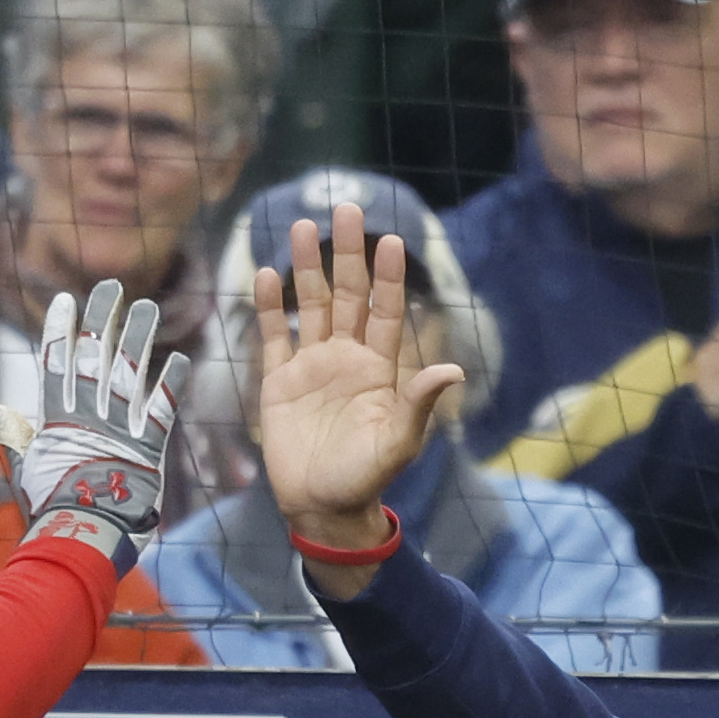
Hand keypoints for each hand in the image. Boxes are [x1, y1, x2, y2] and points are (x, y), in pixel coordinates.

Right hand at [0, 278, 180, 567]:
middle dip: (102, 318)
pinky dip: (173, 384)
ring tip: (148, 306)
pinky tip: (184, 357)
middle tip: (112, 285)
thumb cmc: (51, 507)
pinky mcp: (148, 448)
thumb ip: (16, 432)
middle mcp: (88, 415)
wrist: (82, 537)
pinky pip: (163, 410)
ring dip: (138, 337)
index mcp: (56, 419)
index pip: (56, 362)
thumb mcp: (28, 467)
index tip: (66, 299)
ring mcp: (119, 429)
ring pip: (128, 373)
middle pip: (93, 356)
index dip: (61, 328)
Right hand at [253, 200, 463, 556]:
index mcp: (379, 369)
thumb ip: (418, 404)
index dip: (388, 278)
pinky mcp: (279, 382)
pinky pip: (275, 335)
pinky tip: (265, 274)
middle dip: (348, 254)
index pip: (386, 312)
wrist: (321, 509)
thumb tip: (453, 371)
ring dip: (307, 267)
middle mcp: (347, 358)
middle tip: (348, 208)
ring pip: (311, 305)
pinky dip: (270, 306)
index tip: (391, 240)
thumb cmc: (364, 479)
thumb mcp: (398, 444)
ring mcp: (312, 366)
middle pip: (348, 295)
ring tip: (302, 226)